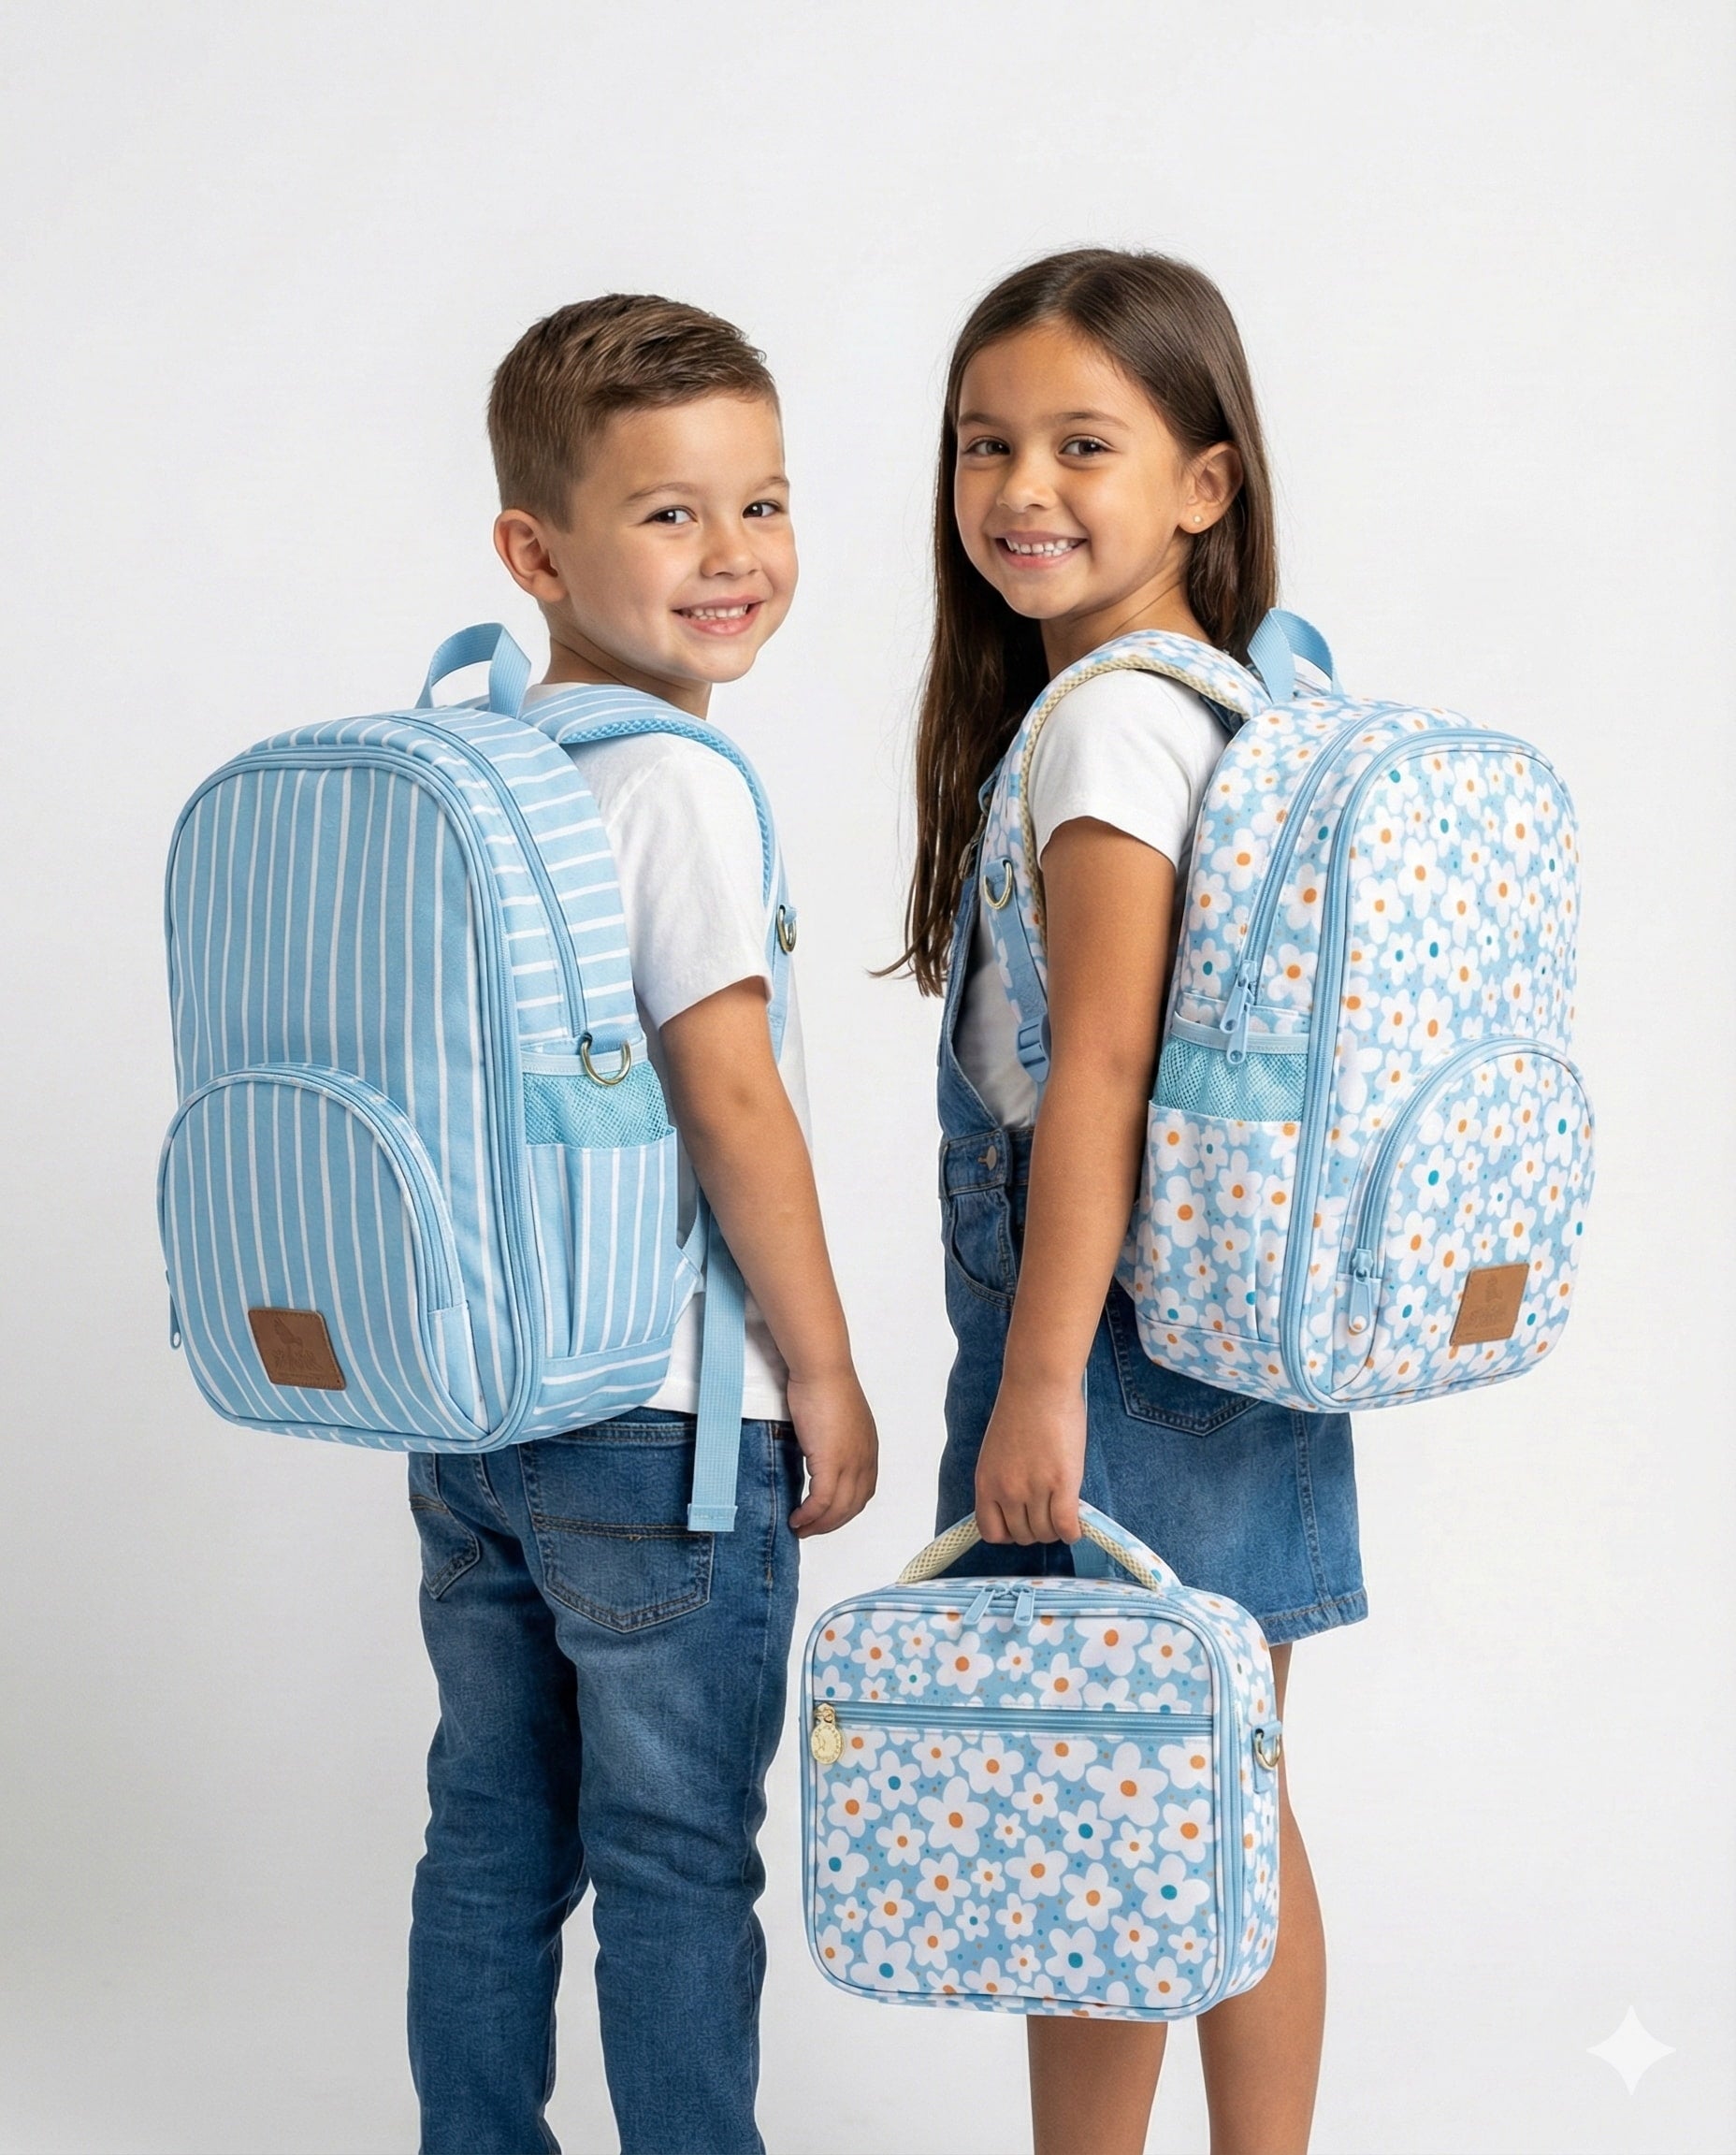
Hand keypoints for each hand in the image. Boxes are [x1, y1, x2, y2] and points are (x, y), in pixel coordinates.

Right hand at [786, 1365, 878, 1535]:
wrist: (823, 1372)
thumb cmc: (825, 1386)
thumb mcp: (838, 1419)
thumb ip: (835, 1440)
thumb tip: (820, 1453)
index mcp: (868, 1449)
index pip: (862, 1492)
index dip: (844, 1510)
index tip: (826, 1516)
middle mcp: (864, 1460)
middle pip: (852, 1506)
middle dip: (831, 1523)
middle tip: (810, 1530)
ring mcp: (850, 1463)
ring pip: (838, 1509)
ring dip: (819, 1524)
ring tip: (801, 1528)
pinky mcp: (831, 1463)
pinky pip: (822, 1501)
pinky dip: (810, 1515)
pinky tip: (797, 1517)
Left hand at [974, 1374, 1085, 1545]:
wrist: (1038, 1384)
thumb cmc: (1020, 1410)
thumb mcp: (996, 1452)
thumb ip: (1002, 1480)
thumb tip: (1017, 1506)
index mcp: (986, 1482)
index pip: (991, 1532)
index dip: (1009, 1532)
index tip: (1021, 1522)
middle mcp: (1007, 1491)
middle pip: (1022, 1535)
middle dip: (1036, 1529)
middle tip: (1048, 1513)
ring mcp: (1034, 1489)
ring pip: (1046, 1533)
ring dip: (1056, 1529)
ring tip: (1063, 1513)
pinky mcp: (1062, 1484)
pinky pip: (1066, 1526)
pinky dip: (1072, 1531)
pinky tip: (1076, 1523)